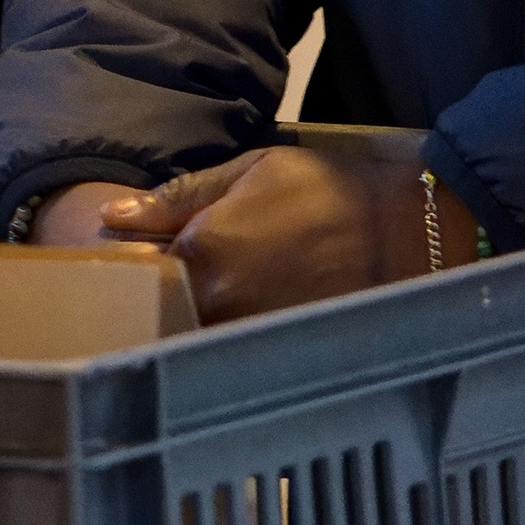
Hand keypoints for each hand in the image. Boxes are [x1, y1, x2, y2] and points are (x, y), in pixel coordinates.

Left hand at [69, 144, 469, 322]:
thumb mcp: (252, 170)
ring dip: (190, 317)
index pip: (136, 268)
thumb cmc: (329, 189)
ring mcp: (252, 335)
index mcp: (203, 251)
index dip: (130, 261)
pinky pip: (235, 350)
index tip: (126, 257)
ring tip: (213, 294)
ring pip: (196, 333)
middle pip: (162, 308)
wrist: (411, 230)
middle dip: (155, 295)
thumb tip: (112, 215)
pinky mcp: (282, 355)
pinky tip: (243, 315)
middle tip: (161, 280)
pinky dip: (227, 336)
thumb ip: (179, 196)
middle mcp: (219, 302)